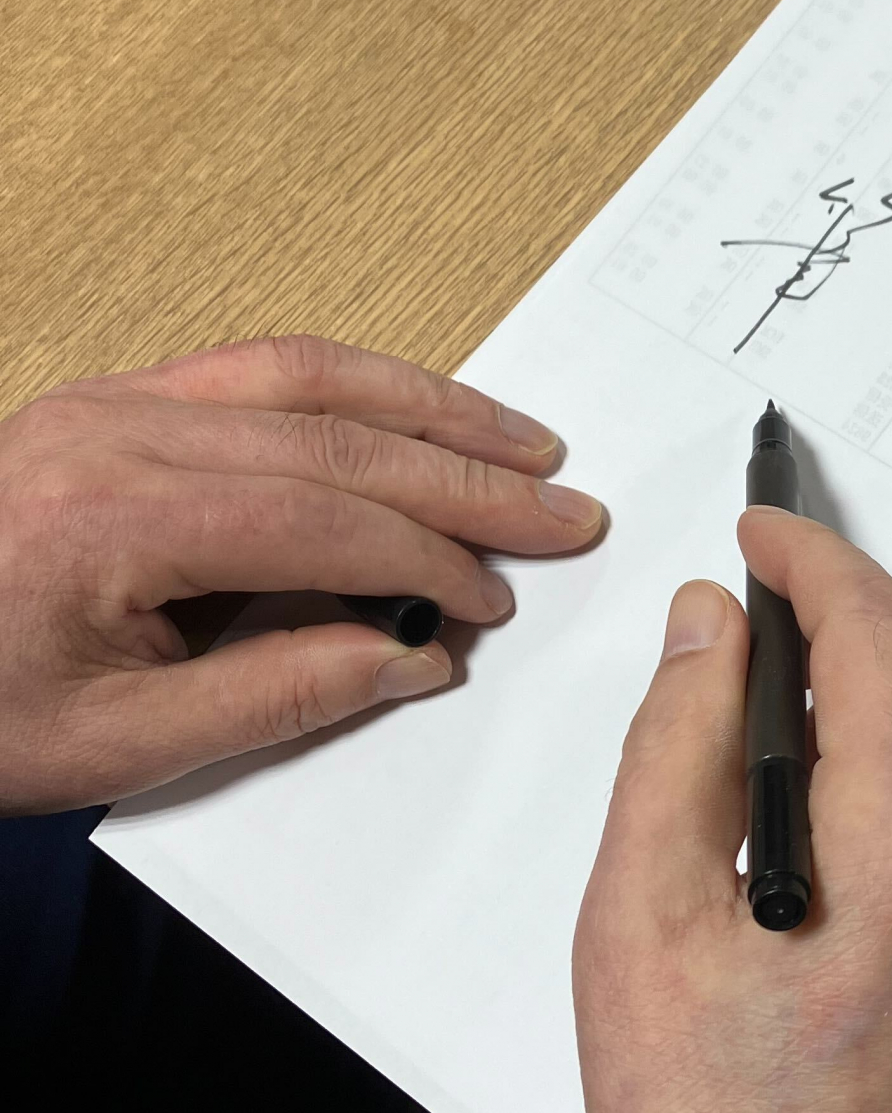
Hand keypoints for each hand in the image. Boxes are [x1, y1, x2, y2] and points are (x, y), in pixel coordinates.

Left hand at [0, 333, 604, 811]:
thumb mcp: (119, 744)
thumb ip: (278, 695)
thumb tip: (412, 657)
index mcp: (112, 517)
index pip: (320, 516)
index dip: (428, 557)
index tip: (494, 600)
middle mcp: (113, 432)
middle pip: (334, 433)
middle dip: (465, 475)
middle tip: (562, 510)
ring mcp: (109, 401)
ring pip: (306, 374)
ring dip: (427, 407)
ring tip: (522, 444)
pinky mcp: (108, 401)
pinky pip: (257, 367)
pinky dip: (354, 388)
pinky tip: (413, 415)